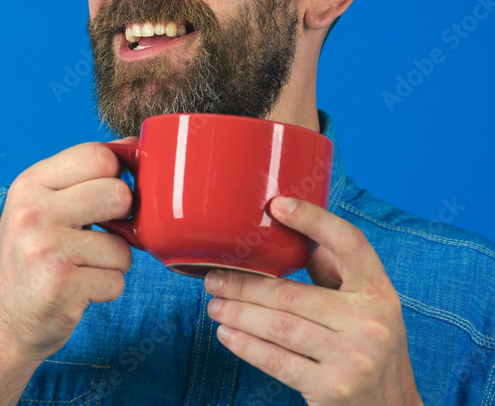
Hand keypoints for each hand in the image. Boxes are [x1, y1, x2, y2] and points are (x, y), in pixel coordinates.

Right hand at [0, 139, 134, 365]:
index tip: (105, 199)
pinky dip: (105, 290)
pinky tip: (77, 290)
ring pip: (123, 245)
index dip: (115, 176)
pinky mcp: (62, 284)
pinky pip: (117, 280)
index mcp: (29, 185)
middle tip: (97, 236)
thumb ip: (81, 178)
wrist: (2, 324)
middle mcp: (33, 211)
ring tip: (80, 268)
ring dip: (112, 263)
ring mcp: (46, 247)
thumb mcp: (40, 209)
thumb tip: (132, 145)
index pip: (97, 154)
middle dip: (121, 220)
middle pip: (117, 193)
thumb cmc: (30, 262)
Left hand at [204, 197, 421, 405]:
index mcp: (379, 292)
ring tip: (214, 305)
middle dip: (243, 284)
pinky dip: (245, 345)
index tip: (277, 205)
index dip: (314, 220)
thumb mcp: (366, 308)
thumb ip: (334, 273)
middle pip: (291, 293)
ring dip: (237, 313)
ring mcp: (354, 357)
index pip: (350, 244)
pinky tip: (227, 334)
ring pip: (278, 326)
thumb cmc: (369, 350)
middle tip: (213, 278)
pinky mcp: (333, 388)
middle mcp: (371, 322)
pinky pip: (276, 360)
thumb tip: (293, 231)